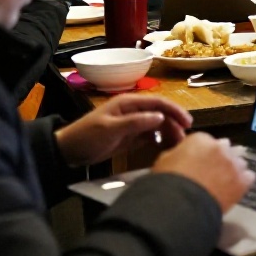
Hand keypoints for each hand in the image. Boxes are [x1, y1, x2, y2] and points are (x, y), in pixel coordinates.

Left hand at [54, 95, 193, 166]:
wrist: (68, 152)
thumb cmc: (87, 136)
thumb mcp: (111, 129)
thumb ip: (136, 122)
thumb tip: (160, 117)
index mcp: (128, 103)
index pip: (157, 103)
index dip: (174, 110)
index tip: (187, 121)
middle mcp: (132, 111)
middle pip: (160, 113)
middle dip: (174, 123)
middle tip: (185, 136)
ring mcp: (132, 124)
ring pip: (157, 125)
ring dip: (168, 132)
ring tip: (178, 143)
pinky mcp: (130, 137)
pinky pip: (149, 136)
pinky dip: (159, 140)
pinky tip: (166, 146)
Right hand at [151, 133, 255, 211]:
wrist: (181, 203)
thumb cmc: (168, 182)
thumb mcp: (164, 161)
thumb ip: (178, 153)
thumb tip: (182, 155)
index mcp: (200, 139)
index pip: (205, 141)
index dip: (201, 153)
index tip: (197, 162)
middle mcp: (221, 147)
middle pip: (224, 149)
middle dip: (218, 158)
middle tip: (209, 173)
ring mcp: (234, 163)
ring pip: (238, 162)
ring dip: (232, 170)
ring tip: (222, 183)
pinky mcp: (243, 180)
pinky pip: (249, 176)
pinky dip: (243, 182)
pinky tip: (233, 190)